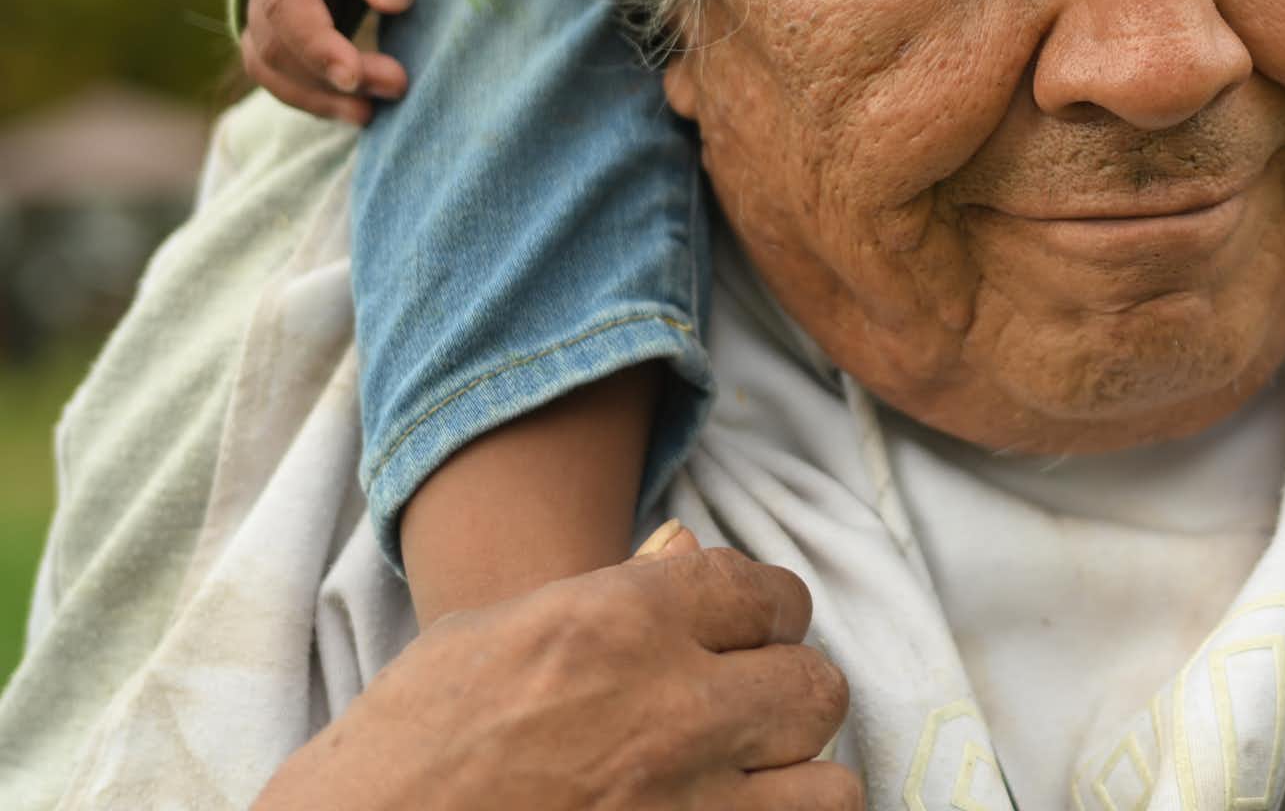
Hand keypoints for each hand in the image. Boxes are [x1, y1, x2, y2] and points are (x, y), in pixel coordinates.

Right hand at [242, 0, 418, 122]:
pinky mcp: (282, 35)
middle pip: (278, 45)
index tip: (355, 76)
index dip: (316, 46)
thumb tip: (390, 0)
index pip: (286, 4)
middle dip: (330, 77)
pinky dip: (315, 98)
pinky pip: (284, 75)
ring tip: (371, 115)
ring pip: (271, 69)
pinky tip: (357, 110)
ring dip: (319, 99)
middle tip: (396, 86)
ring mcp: (265, 15)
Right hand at [255, 527, 861, 810]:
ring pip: (828, 785)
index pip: (766, 591)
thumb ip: (606, 597)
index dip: (766, 615)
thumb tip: (686, 552)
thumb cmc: (404, 747)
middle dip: (787, 695)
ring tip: (754, 780)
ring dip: (795, 781)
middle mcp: (672, 705)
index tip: (750, 634)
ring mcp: (685, 802)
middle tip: (748, 709)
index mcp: (621, 621)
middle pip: (814, 685)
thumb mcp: (491, 638)